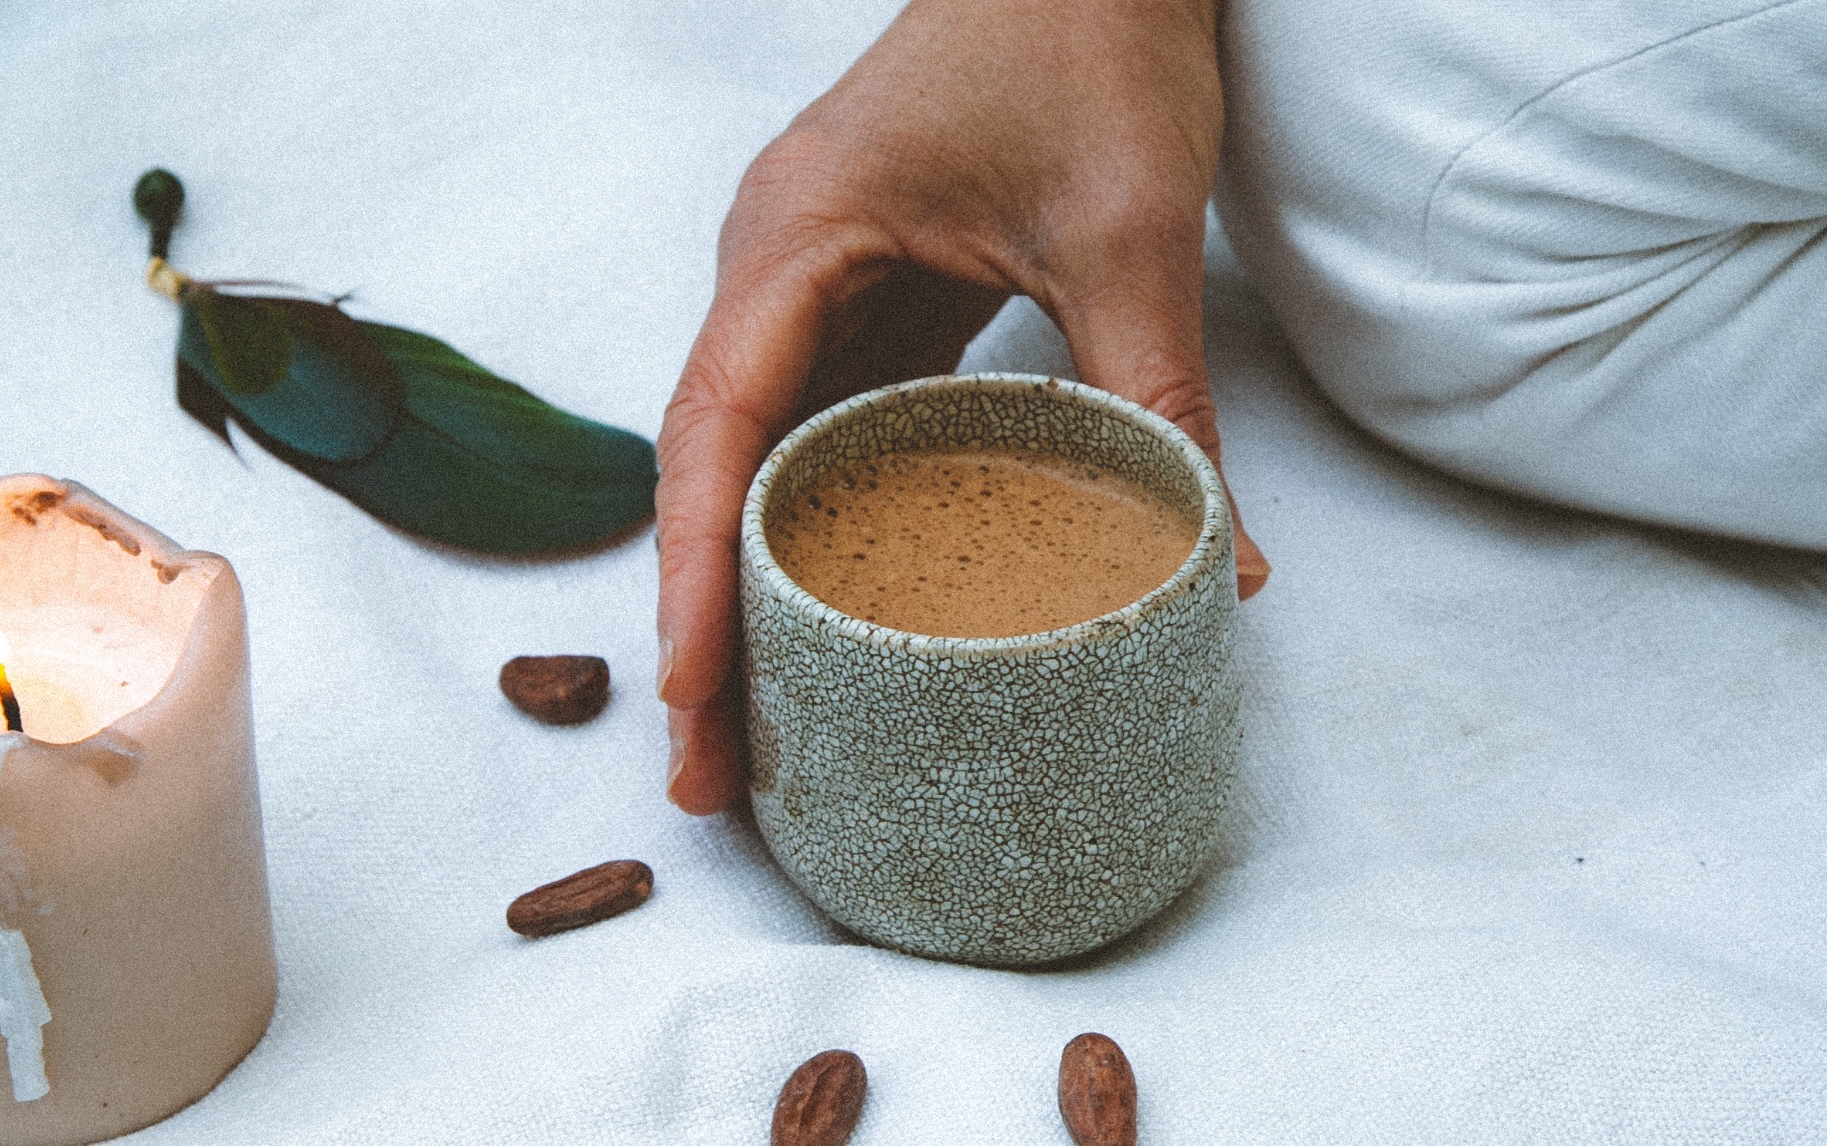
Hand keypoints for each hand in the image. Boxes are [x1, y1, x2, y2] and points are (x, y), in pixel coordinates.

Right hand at [655, 0, 1267, 814]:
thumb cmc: (1088, 33)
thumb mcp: (1127, 225)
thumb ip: (1156, 397)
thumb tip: (1217, 565)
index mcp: (794, 237)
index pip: (714, 430)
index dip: (694, 573)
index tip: (697, 693)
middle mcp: (779, 268)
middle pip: (715, 469)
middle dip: (706, 619)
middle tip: (715, 769)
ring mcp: (819, 283)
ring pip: (764, 459)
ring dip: (760, 585)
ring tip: (766, 722)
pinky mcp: (874, 294)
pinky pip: (832, 426)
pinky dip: (830, 524)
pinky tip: (851, 615)